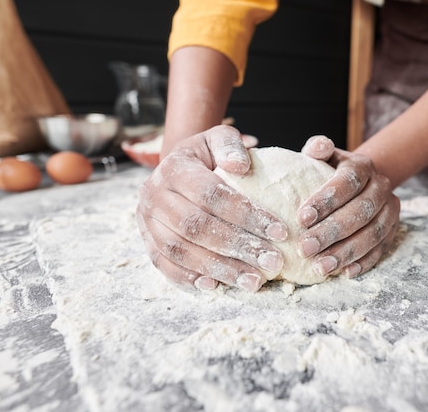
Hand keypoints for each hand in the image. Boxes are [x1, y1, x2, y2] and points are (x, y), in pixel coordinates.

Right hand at [136, 125, 287, 291]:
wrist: (175, 170)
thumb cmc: (206, 157)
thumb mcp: (218, 140)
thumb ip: (230, 145)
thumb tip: (241, 165)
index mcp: (174, 168)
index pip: (212, 195)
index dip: (247, 215)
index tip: (280, 231)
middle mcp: (155, 196)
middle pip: (197, 227)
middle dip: (239, 247)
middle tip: (273, 262)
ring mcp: (147, 222)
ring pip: (182, 251)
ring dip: (220, 269)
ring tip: (254, 281)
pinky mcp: (147, 243)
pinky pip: (165, 267)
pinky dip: (190, 279)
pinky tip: (217, 287)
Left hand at [298, 136, 400, 277]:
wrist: (360, 183)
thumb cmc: (329, 172)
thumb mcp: (323, 157)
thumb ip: (316, 150)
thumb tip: (317, 148)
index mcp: (362, 166)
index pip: (348, 181)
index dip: (326, 200)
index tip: (301, 218)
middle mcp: (381, 186)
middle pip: (361, 211)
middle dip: (331, 232)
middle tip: (305, 248)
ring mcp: (390, 210)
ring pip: (373, 233)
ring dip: (346, 252)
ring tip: (320, 267)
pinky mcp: (393, 231)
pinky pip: (381, 250)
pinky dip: (363, 262)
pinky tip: (344, 273)